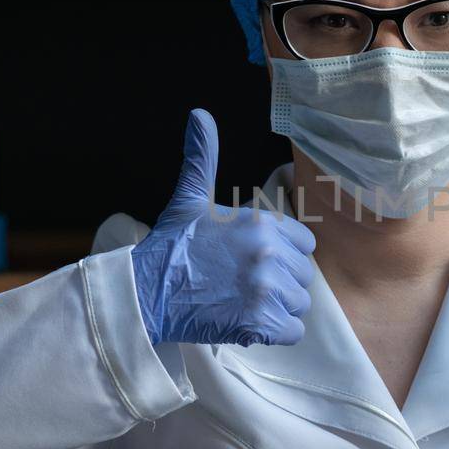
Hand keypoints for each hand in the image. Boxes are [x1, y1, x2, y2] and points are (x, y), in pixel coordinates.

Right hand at [131, 109, 315, 345]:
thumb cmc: (170, 247)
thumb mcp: (189, 198)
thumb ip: (203, 158)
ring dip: (277, 310)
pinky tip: (249, 324)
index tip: (252, 263)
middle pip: (302, 276)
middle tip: (241, 286)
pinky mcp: (260, 321)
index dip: (282, 256)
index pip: (304, 244)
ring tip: (242, 304)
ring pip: (299, 304)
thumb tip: (199, 115)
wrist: (144, 293)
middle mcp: (269, 251)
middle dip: (279, 284)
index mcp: (262, 221)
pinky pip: (293, 331)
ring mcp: (266, 287)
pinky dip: (275, 333)